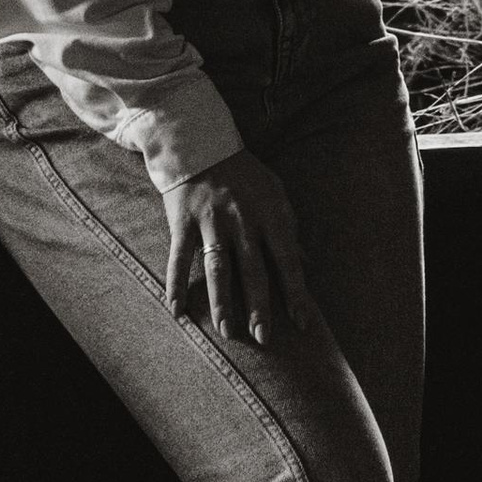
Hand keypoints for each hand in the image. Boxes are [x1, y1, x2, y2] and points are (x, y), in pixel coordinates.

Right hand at [163, 150, 307, 347]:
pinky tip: (176, 310)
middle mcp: (243, 220)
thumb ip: (288, 227)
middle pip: (253, 270)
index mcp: (270, 214)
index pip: (287, 260)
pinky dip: (176, 285)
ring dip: (222, 303)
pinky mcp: (183, 221)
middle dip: (259, 306)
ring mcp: (212, 221)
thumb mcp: (275, 193)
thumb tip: (305, 262)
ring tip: (227, 331)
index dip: (295, 292)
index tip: (302, 322)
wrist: (201, 143)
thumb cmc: (245, 173)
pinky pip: (178, 258)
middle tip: (262, 337)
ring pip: (219, 269)